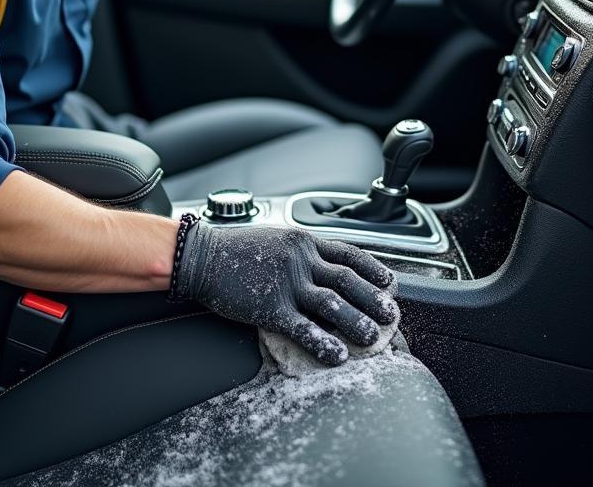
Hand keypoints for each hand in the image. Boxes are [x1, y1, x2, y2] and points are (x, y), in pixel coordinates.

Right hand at [175, 222, 398, 364]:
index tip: (390, 282)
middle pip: (347, 280)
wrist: (201, 256)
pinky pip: (304, 328)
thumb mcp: (275, 237)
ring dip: (357, 321)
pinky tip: (339, 355)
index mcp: (303, 241)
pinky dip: (324, 343)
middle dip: (373, 298)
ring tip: (373, 336)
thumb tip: (324, 265)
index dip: (373, 269)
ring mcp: (287, 283)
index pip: (348, 254)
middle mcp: (300, 260)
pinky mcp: (270, 307)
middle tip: (391, 314)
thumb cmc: (235, 248)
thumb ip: (301, 250)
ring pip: (332, 304)